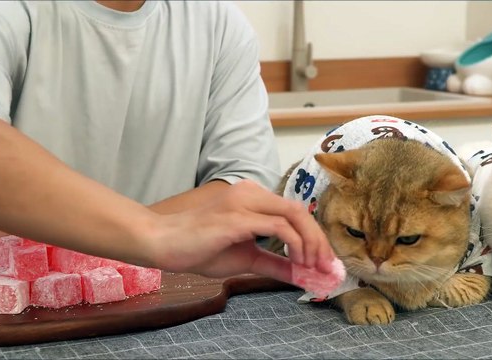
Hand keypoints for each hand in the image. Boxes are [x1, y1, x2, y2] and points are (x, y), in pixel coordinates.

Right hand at [151, 180, 335, 282]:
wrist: (164, 244)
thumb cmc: (199, 249)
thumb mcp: (247, 259)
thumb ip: (275, 263)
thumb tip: (303, 275)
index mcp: (254, 198)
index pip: (295, 212)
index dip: (316, 237)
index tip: (326, 263)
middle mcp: (251, 193)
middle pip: (300, 211)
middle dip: (320, 240)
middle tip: (327, 267)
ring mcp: (244, 203)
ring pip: (294, 214)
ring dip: (311, 243)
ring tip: (314, 266)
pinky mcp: (238, 217)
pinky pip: (278, 226)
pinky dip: (295, 244)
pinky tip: (298, 261)